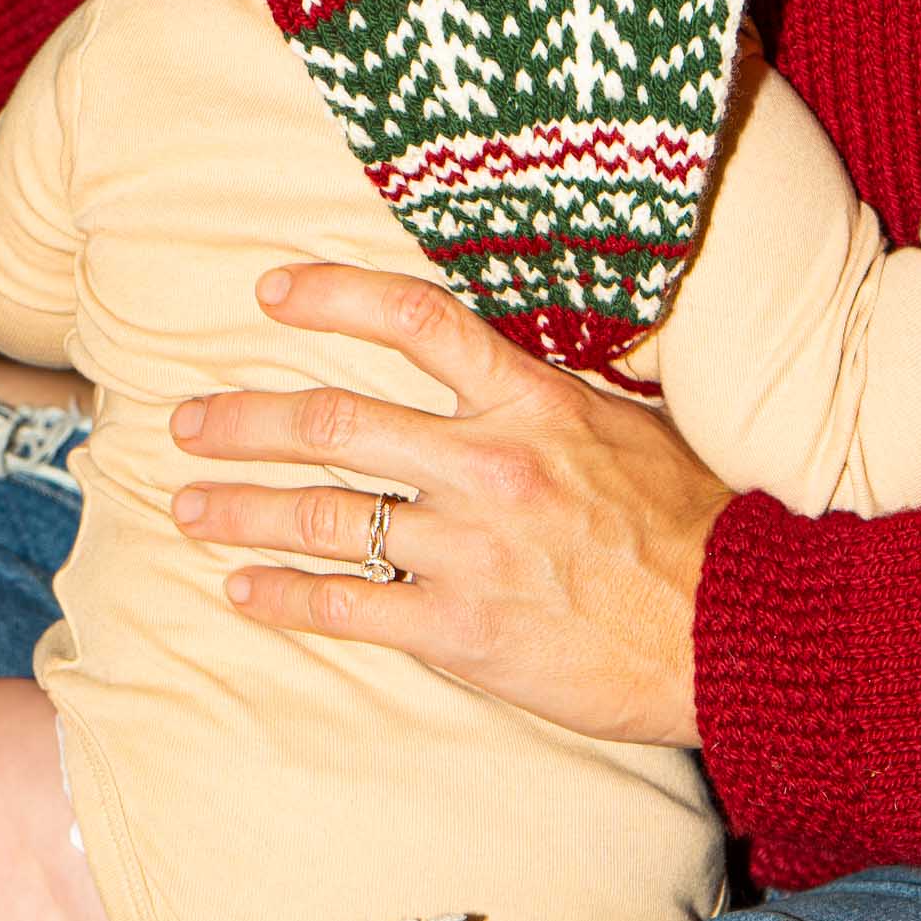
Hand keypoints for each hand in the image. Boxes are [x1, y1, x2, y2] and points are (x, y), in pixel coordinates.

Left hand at [169, 266, 732, 749]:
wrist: (735, 629)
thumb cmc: (688, 520)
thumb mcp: (623, 423)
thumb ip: (540, 392)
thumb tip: (479, 360)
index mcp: (530, 400)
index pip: (415, 322)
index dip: (333, 297)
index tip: (270, 291)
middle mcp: (487, 464)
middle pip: (335, 422)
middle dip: (246, 421)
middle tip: (185, 421)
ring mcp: (470, 549)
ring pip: (326, 516)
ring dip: (243, 509)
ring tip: (187, 506)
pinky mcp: (463, 629)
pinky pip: (350, 608)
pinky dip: (286, 599)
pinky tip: (243, 592)